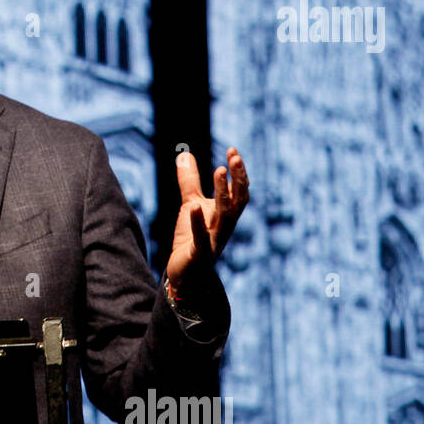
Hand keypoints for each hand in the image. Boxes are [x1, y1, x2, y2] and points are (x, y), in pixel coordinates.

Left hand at [165, 147, 249, 297]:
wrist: (185, 273)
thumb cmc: (192, 238)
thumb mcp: (191, 204)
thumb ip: (189, 181)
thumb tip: (184, 154)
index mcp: (226, 214)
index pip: (238, 190)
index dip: (238, 172)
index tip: (232, 151)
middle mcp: (225, 226)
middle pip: (237, 200)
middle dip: (238, 179)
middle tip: (234, 158)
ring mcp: (214, 240)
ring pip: (224, 216)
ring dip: (223, 194)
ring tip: (219, 172)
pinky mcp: (199, 254)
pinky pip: (201, 238)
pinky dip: (199, 222)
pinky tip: (195, 206)